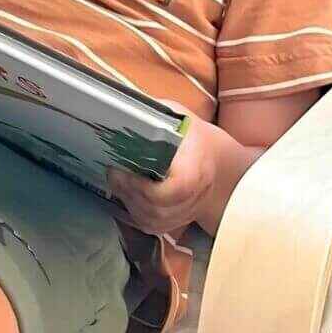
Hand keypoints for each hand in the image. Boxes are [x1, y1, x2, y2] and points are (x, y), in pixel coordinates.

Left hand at [108, 117, 226, 234]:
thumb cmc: (192, 136)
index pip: (175, 189)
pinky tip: (129, 193)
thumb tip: (117, 107)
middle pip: (157, 207)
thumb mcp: (177, 116)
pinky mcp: (176, 223)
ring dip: (129, 201)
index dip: (143, 186)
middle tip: (112, 172)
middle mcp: (196, 195)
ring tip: (118, 180)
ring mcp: (188, 212)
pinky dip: (134, 210)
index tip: (119, 168)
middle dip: (128, 191)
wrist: (218, 164)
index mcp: (197, 167)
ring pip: (151, 219)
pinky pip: (150, 225)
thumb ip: (153, 114)